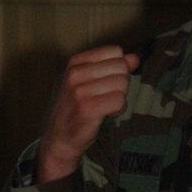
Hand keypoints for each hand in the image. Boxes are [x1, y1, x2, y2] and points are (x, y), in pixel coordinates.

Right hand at [36, 47, 139, 185]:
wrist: (58, 140)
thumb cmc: (74, 110)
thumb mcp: (87, 82)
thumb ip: (110, 68)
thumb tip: (134, 58)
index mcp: (74, 62)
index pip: (115, 52)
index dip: (117, 69)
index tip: (104, 84)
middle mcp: (75, 73)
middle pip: (121, 67)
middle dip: (120, 84)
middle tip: (104, 97)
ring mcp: (80, 91)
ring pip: (122, 84)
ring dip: (119, 98)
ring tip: (103, 107)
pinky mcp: (88, 108)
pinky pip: (120, 101)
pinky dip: (117, 110)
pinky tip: (105, 115)